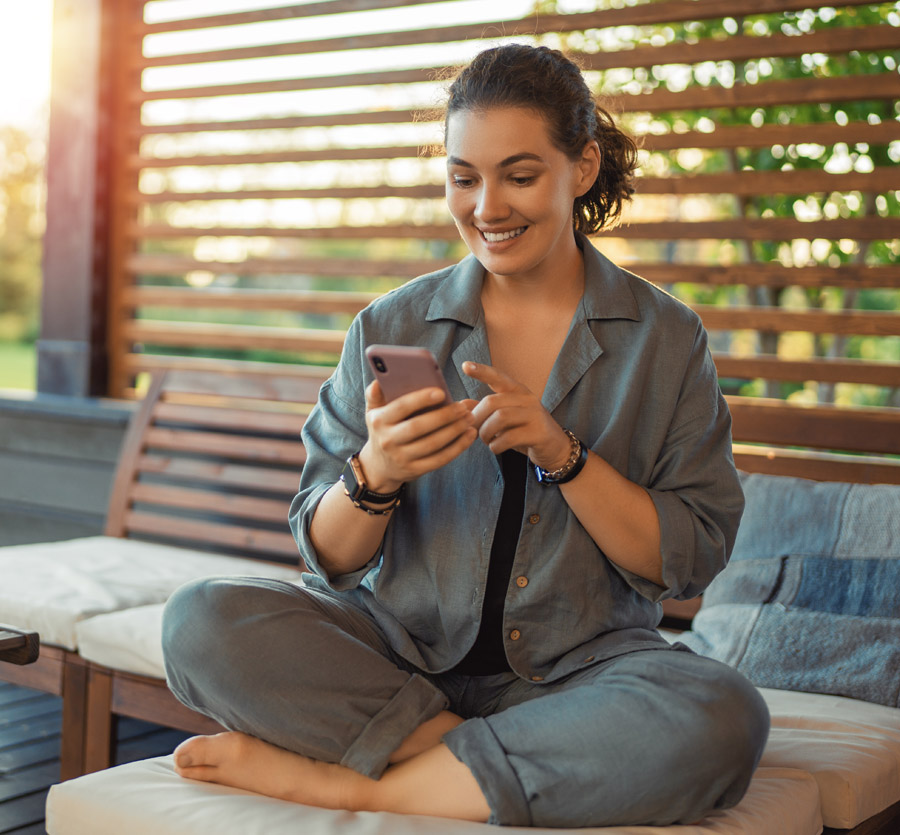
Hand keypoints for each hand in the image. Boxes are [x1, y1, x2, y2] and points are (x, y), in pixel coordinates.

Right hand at [357, 381, 477, 491]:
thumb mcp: (373, 412)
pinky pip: (439, 459)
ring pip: (432, 444)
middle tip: (463, 407)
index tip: (441, 392)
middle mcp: (388, 441)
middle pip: (418, 427)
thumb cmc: (383, 429)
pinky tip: (469, 435)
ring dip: (454, 431)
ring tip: (469, 418)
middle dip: (444, 416)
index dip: (421, 399)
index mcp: (379, 421)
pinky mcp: (414, 470)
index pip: (401, 407)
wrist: (379, 466)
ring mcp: (401, 458)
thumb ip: (375, 395)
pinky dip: (457, 447)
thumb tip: (378, 381)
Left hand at [462, 362, 570, 470]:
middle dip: (477, 418)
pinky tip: (496, 447)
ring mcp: (535, 415)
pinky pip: (509, 437)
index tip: (465, 366)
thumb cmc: (524, 430)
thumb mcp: (504, 419)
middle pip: (492, 402)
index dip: (481, 371)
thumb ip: (483, 410)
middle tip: (473, 431)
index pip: (498, 377)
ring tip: (485, 440)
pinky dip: (496, 445)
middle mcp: (527, 399)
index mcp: (517, 391)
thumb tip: (461, 404)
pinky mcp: (538, 433)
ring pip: (500, 418)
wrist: (555, 448)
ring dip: (485, 433)